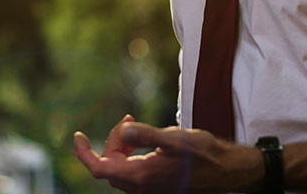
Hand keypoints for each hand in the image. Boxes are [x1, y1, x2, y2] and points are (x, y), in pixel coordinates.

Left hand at [74, 119, 263, 192]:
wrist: (228, 171)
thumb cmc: (204, 154)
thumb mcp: (174, 138)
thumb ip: (146, 135)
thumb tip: (123, 128)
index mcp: (141, 177)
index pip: (99, 168)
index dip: (84, 153)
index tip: (78, 135)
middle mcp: (142, 187)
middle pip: (109, 166)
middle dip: (111, 141)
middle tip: (129, 120)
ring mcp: (150, 189)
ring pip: (121, 168)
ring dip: (121, 146)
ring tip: (134, 124)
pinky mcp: (158, 185)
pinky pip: (133, 171)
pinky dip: (131, 153)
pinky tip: (144, 138)